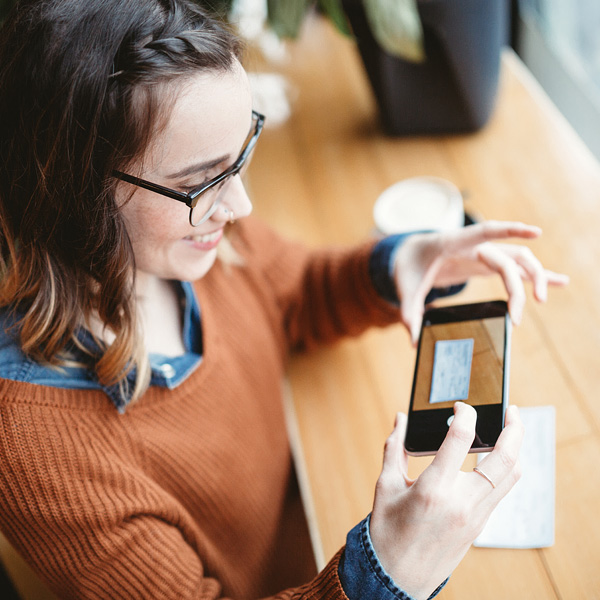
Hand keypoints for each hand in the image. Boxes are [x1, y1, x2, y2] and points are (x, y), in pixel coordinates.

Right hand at [370, 403, 523, 599]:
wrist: (398, 577)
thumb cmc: (388, 531)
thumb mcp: (386, 486)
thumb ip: (394, 448)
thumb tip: (400, 419)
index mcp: (433, 489)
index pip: (461, 439)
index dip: (465, 414)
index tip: (460, 406)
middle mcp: (462, 502)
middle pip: (504, 458)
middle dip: (514, 429)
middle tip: (512, 410)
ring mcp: (476, 516)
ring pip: (512, 476)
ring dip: (517, 450)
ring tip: (511, 431)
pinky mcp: (480, 525)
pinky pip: (503, 491)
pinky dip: (506, 470)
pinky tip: (496, 458)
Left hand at [392, 221, 568, 343]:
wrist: (411, 254)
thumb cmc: (410, 266)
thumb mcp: (404, 287)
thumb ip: (409, 312)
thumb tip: (413, 341)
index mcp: (453, 243)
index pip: (485, 232)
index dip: (510, 230)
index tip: (535, 232)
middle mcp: (474, 246)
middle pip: (507, 258)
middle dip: (518, 285)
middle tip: (517, 316)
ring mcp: (484, 253)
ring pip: (519, 259)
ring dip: (535, 276)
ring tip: (543, 300)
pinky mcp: (488, 263)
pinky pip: (516, 268)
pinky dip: (536, 275)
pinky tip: (559, 281)